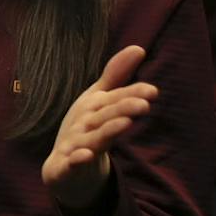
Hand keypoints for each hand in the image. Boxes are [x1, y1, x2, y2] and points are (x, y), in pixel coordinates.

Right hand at [43, 46, 156, 212]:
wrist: (61, 167)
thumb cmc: (84, 128)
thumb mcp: (99, 101)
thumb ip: (117, 76)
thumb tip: (139, 47)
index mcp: (91, 108)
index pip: (114, 99)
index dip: (131, 93)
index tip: (153, 91)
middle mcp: (82, 124)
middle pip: (104, 116)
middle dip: (121, 109)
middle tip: (144, 104)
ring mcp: (72, 145)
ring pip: (91, 138)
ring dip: (106, 130)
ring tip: (125, 123)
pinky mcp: (63, 166)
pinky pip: (70, 163)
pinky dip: (77, 159)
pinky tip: (87, 156)